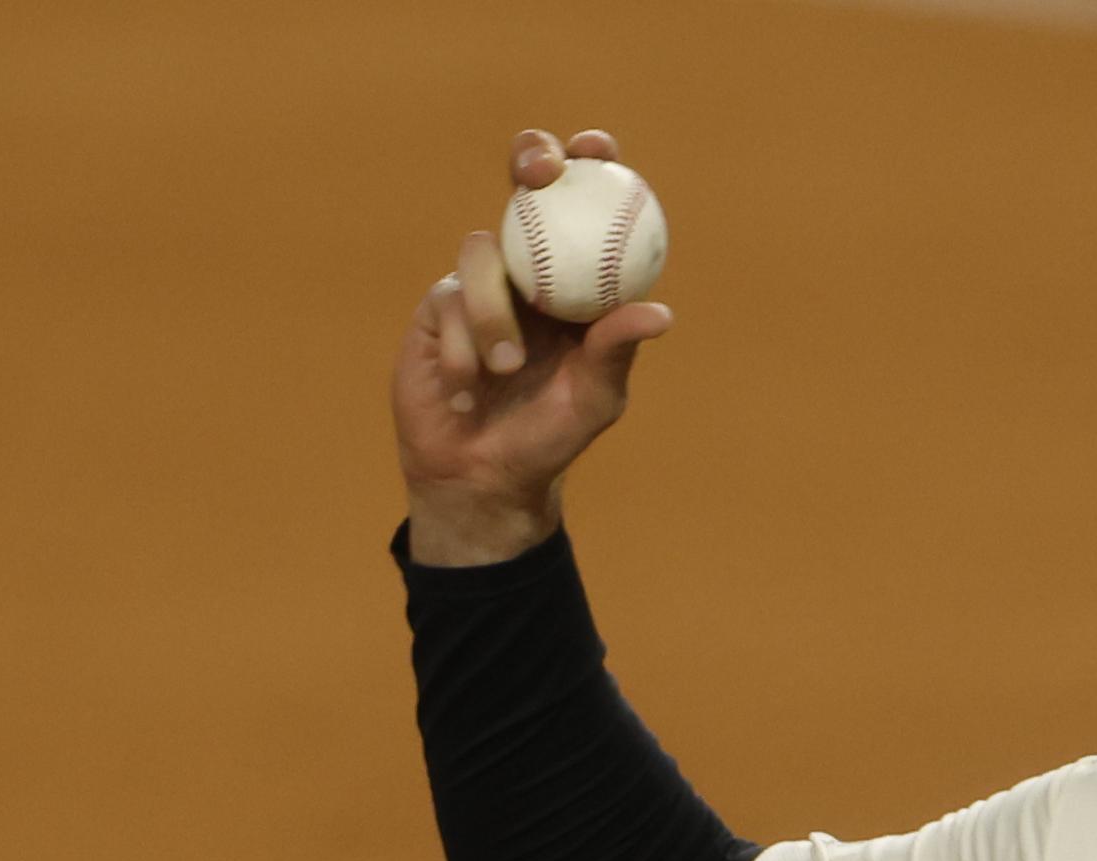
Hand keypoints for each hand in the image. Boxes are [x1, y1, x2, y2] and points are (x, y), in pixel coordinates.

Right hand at [391, 127, 673, 566]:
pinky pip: (449, 304)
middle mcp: (528, 271)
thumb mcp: (596, 397)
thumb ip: (617, 349)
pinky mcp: (437, 310)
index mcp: (576, 278)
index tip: (598, 149)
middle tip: (539, 173)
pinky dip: (465, 349)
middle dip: (529, 161)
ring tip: (505, 370)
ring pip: (482, 253)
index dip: (589, 164)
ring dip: (495, 312)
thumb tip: (659, 312)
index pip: (584, 207)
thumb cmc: (551, 435)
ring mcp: (479, 285)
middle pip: (523, 189)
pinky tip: (469, 391)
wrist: (483, 474)